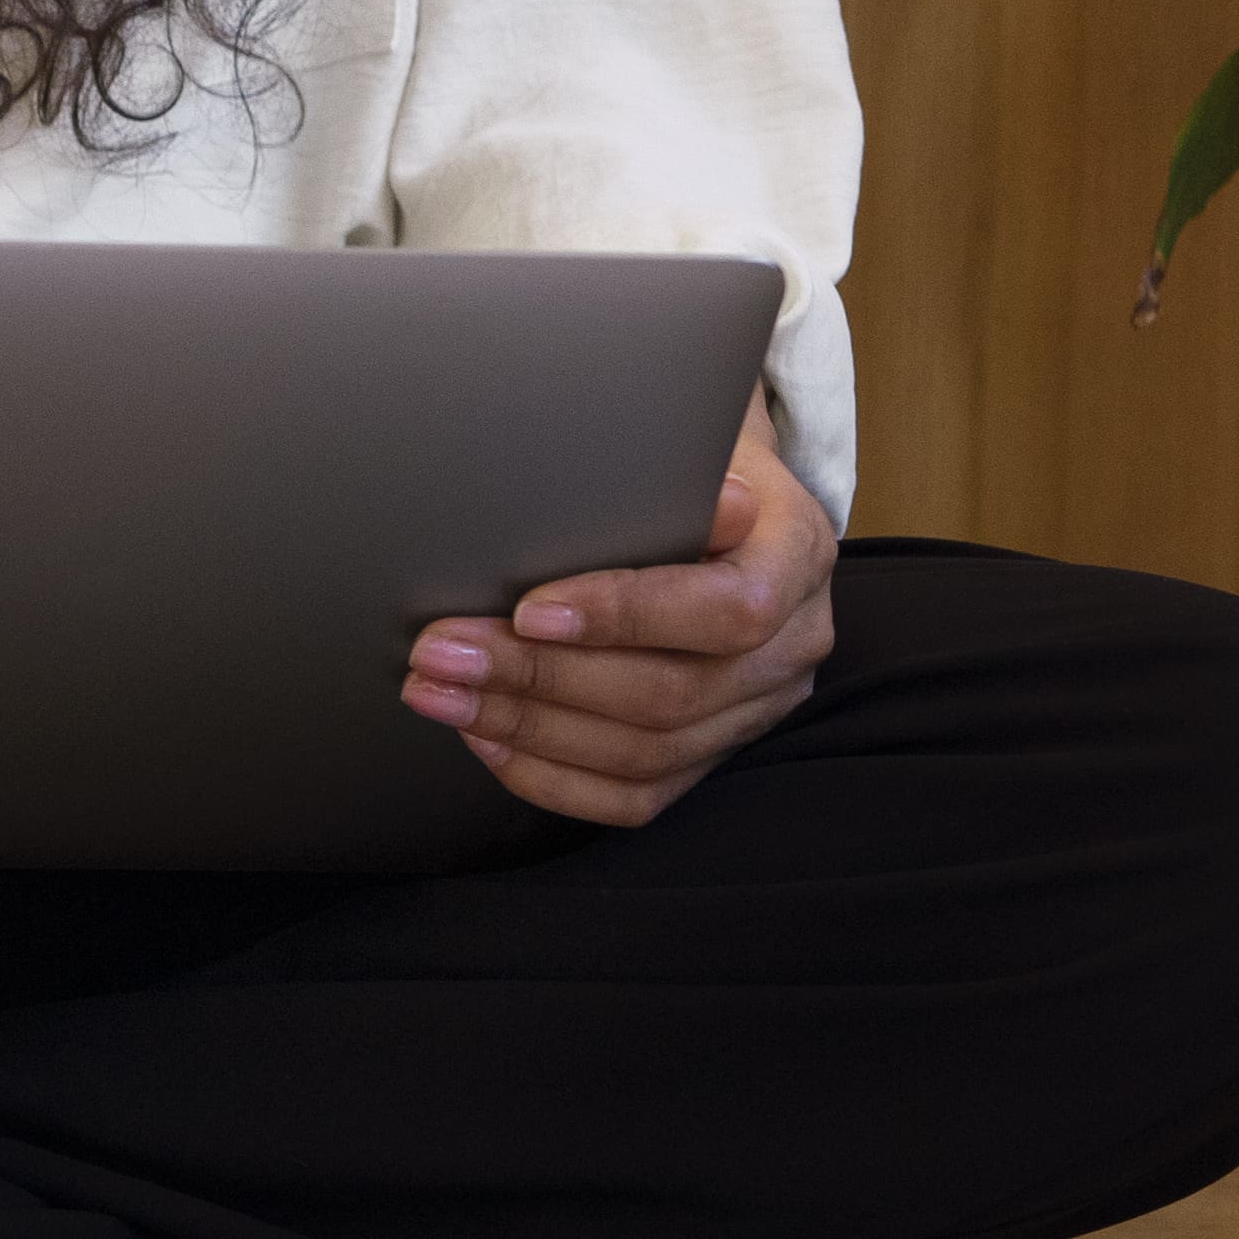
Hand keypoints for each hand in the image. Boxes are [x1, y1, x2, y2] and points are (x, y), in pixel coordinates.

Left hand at [403, 401, 835, 829]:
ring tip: (441, 694)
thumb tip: (610, 485)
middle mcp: (793, 644)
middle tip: (442, 653)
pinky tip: (486, 737)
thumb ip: (655, 471)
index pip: (727, 611)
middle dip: (538, 678)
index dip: (624, 616)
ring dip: (525, 728)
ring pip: (644, 755)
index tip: (527, 610)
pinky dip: (552, 775)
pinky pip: (635, 798)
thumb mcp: (683, 441)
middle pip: (669, 696)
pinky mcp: (715, 753)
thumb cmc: (687, 462)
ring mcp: (758, 709)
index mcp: (797, 554)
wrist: (722, 500)